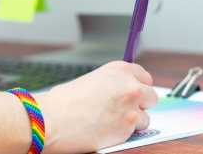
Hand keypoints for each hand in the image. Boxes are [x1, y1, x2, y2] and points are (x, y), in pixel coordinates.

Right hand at [35, 61, 157, 153]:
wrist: (52, 119)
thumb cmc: (62, 102)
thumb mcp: (90, 81)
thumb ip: (111, 85)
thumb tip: (121, 94)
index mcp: (118, 69)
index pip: (144, 76)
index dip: (137, 87)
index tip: (132, 94)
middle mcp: (129, 85)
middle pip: (150, 96)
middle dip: (139, 105)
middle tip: (122, 111)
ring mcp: (131, 107)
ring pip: (145, 117)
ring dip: (132, 121)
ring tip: (109, 122)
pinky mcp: (128, 128)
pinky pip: (136, 133)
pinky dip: (124, 134)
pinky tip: (107, 130)